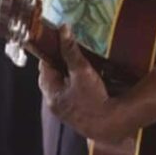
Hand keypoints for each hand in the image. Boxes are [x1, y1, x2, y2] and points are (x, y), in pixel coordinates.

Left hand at [39, 25, 125, 142]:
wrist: (110, 125)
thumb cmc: (93, 98)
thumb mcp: (82, 71)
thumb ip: (71, 50)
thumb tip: (63, 29)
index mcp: (51, 94)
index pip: (44, 66)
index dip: (51, 51)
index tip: (59, 39)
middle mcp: (56, 103)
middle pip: (54, 76)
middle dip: (62, 61)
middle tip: (72, 47)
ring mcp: (67, 110)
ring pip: (65, 84)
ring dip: (71, 72)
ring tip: (81, 59)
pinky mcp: (79, 113)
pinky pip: (74, 92)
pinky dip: (78, 83)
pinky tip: (90, 77)